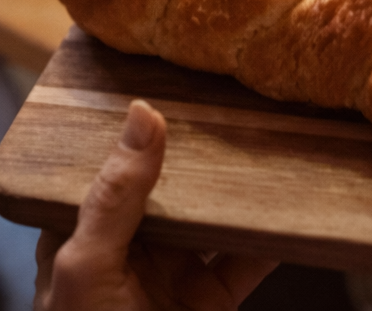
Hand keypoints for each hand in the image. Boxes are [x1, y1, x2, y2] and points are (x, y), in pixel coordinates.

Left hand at [34, 101, 277, 310]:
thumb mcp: (86, 268)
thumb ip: (116, 197)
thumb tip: (144, 116)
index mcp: (79, 237)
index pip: (107, 168)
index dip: (134, 130)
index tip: (168, 82)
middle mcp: (127, 252)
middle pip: (167, 188)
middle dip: (198, 152)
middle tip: (235, 100)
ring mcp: (171, 279)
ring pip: (211, 220)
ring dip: (239, 191)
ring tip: (272, 142)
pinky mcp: (211, 306)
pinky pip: (245, 263)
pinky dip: (271, 238)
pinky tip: (292, 210)